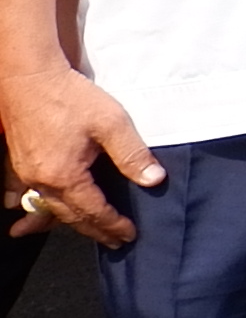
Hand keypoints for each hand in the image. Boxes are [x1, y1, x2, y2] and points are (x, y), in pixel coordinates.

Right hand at [1, 60, 152, 248]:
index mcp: (65, 176)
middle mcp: (41, 180)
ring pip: (49, 207)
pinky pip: (29, 194)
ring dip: (69, 222)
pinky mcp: (20, 161)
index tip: (129, 235)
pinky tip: (34, 217)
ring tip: (87, 232)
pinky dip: (38, 208)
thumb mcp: (112, 123)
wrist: (29, 76)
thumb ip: (133, 154)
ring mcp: (26, 172)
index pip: (93, 212)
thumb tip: (154, 180)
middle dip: (94, 230)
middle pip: (69, 216)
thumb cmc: (70, 97)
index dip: (113, 224)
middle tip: (114, 241)